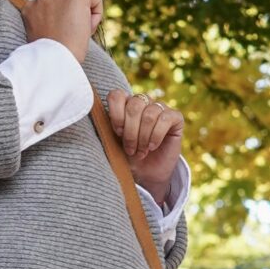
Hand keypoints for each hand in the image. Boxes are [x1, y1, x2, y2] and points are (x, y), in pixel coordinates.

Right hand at [22, 0, 103, 61]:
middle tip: (67, 37)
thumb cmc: (49, 55)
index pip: (50, 8)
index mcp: (30, 8)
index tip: (58, 36)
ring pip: (79, 2)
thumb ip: (46, 22)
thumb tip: (64, 19)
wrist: (54, 60)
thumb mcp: (41, 35)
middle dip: (70, 18)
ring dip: (81, 17)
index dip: (58, 23)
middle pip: (65, 3)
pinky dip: (97, 13)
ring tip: (75, 34)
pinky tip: (88, 28)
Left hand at [105, 88, 183, 206]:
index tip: (117, 133)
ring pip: (150, 114)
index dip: (116, 115)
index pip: (117, 95)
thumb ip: (106, 127)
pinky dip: (156, 135)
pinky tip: (152, 146)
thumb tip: (94, 113)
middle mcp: (143, 102)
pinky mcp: (175, 117)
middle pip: (134, 105)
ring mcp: (160, 108)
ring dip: (143, 137)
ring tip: (141, 152)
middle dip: (130, 131)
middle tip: (130, 149)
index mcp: (125, 104)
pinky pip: (165, 118)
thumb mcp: (113, 143)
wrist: (147, 173)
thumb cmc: (128, 157)